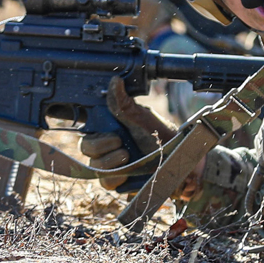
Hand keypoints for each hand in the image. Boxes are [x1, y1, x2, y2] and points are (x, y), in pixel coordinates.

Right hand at [79, 77, 175, 191]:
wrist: (178, 159)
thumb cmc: (161, 136)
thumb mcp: (142, 118)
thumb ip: (124, 104)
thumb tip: (115, 81)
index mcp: (111, 128)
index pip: (89, 126)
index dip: (91, 127)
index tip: (105, 126)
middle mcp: (107, 146)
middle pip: (85, 146)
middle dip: (100, 144)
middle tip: (119, 141)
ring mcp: (111, 165)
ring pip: (94, 165)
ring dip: (109, 160)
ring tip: (127, 155)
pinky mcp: (117, 181)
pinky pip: (105, 181)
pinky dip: (114, 176)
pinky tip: (126, 170)